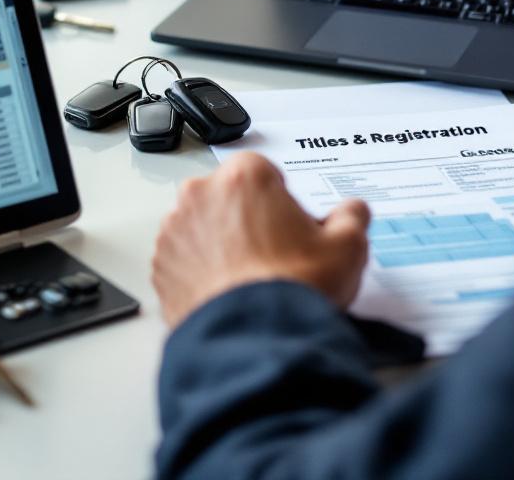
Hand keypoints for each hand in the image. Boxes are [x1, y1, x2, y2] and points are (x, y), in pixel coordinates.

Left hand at [151, 152, 370, 329]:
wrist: (254, 340)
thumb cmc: (293, 288)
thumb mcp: (347, 248)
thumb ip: (351, 218)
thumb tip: (352, 212)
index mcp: (244, 176)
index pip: (263, 172)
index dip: (280, 199)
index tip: (289, 224)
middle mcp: (202, 193)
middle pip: (229, 196)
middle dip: (247, 217)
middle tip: (273, 254)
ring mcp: (175, 229)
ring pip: (202, 226)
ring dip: (220, 243)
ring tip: (249, 278)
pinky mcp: (160, 264)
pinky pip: (183, 258)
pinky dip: (199, 270)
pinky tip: (226, 292)